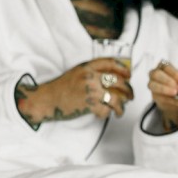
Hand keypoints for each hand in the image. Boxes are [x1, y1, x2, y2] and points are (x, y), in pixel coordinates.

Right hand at [16, 58, 132, 126]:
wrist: (47, 99)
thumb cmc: (62, 87)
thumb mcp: (77, 73)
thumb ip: (92, 72)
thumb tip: (113, 78)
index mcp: (87, 67)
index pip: (110, 63)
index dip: (123, 68)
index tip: (129, 75)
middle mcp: (90, 77)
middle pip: (119, 81)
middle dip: (129, 90)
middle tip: (130, 95)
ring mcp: (90, 90)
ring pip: (116, 98)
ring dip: (122, 106)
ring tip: (121, 110)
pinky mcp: (88, 104)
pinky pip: (106, 110)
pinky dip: (107, 114)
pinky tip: (105, 114)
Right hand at [148, 61, 177, 131]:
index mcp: (164, 66)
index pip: (165, 66)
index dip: (173, 73)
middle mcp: (155, 74)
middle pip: (155, 74)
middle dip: (167, 81)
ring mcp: (153, 86)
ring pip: (152, 85)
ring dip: (164, 89)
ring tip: (176, 93)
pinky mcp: (155, 97)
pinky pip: (161, 98)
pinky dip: (172, 101)